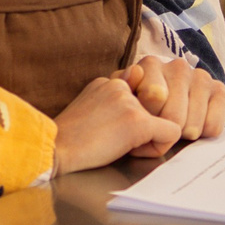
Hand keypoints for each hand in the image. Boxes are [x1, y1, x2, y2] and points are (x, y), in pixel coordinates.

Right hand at [51, 72, 183, 174]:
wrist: (54, 149)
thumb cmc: (69, 138)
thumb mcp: (90, 107)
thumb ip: (115, 96)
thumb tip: (137, 73)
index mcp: (108, 81)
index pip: (140, 94)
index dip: (133, 116)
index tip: (112, 130)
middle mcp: (121, 84)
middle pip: (154, 107)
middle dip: (142, 127)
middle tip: (115, 140)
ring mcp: (130, 102)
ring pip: (163, 120)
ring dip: (147, 138)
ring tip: (118, 146)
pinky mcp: (138, 121)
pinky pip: (170, 133)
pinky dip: (156, 148)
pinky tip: (131, 151)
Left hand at [113, 55, 224, 154]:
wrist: (166, 106)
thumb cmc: (139, 104)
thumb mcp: (123, 97)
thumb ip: (123, 85)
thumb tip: (135, 72)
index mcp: (152, 64)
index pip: (154, 96)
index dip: (148, 117)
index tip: (143, 119)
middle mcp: (178, 66)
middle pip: (175, 116)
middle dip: (165, 130)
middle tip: (160, 129)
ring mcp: (201, 77)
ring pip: (193, 124)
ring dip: (183, 134)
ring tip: (175, 128)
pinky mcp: (220, 90)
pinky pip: (213, 126)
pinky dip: (203, 134)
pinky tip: (194, 126)